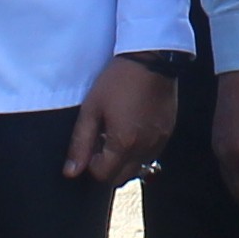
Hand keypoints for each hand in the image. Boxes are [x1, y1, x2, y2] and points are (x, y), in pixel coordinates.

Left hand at [66, 55, 180, 187]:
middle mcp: (144, 148)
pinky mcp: (167, 133)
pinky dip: (139, 150)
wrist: (151, 60)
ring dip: (124, 160)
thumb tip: (71, 172)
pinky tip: (133, 128)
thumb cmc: (118, 81)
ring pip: (138, 168)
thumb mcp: (91, 109)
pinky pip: (151, 154)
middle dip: (107, 167)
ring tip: (117, 134)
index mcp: (123, 143)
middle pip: (121, 177)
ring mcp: (159, 142)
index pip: (103, 176)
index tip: (90, 146)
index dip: (91, 164)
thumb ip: (80, 143)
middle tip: (101, 143)